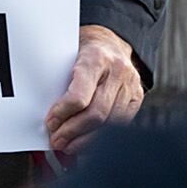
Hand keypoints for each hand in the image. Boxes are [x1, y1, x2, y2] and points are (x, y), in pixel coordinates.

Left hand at [44, 24, 145, 157]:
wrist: (109, 41)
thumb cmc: (84, 50)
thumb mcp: (68, 57)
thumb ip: (59, 82)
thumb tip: (48, 116)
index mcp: (96, 58)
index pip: (80, 95)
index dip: (63, 113)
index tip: (51, 122)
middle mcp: (117, 71)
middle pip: (96, 113)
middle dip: (73, 131)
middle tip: (57, 140)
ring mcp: (130, 85)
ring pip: (109, 123)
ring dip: (86, 139)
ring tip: (69, 145)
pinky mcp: (137, 97)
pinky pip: (120, 123)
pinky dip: (101, 136)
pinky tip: (87, 141)